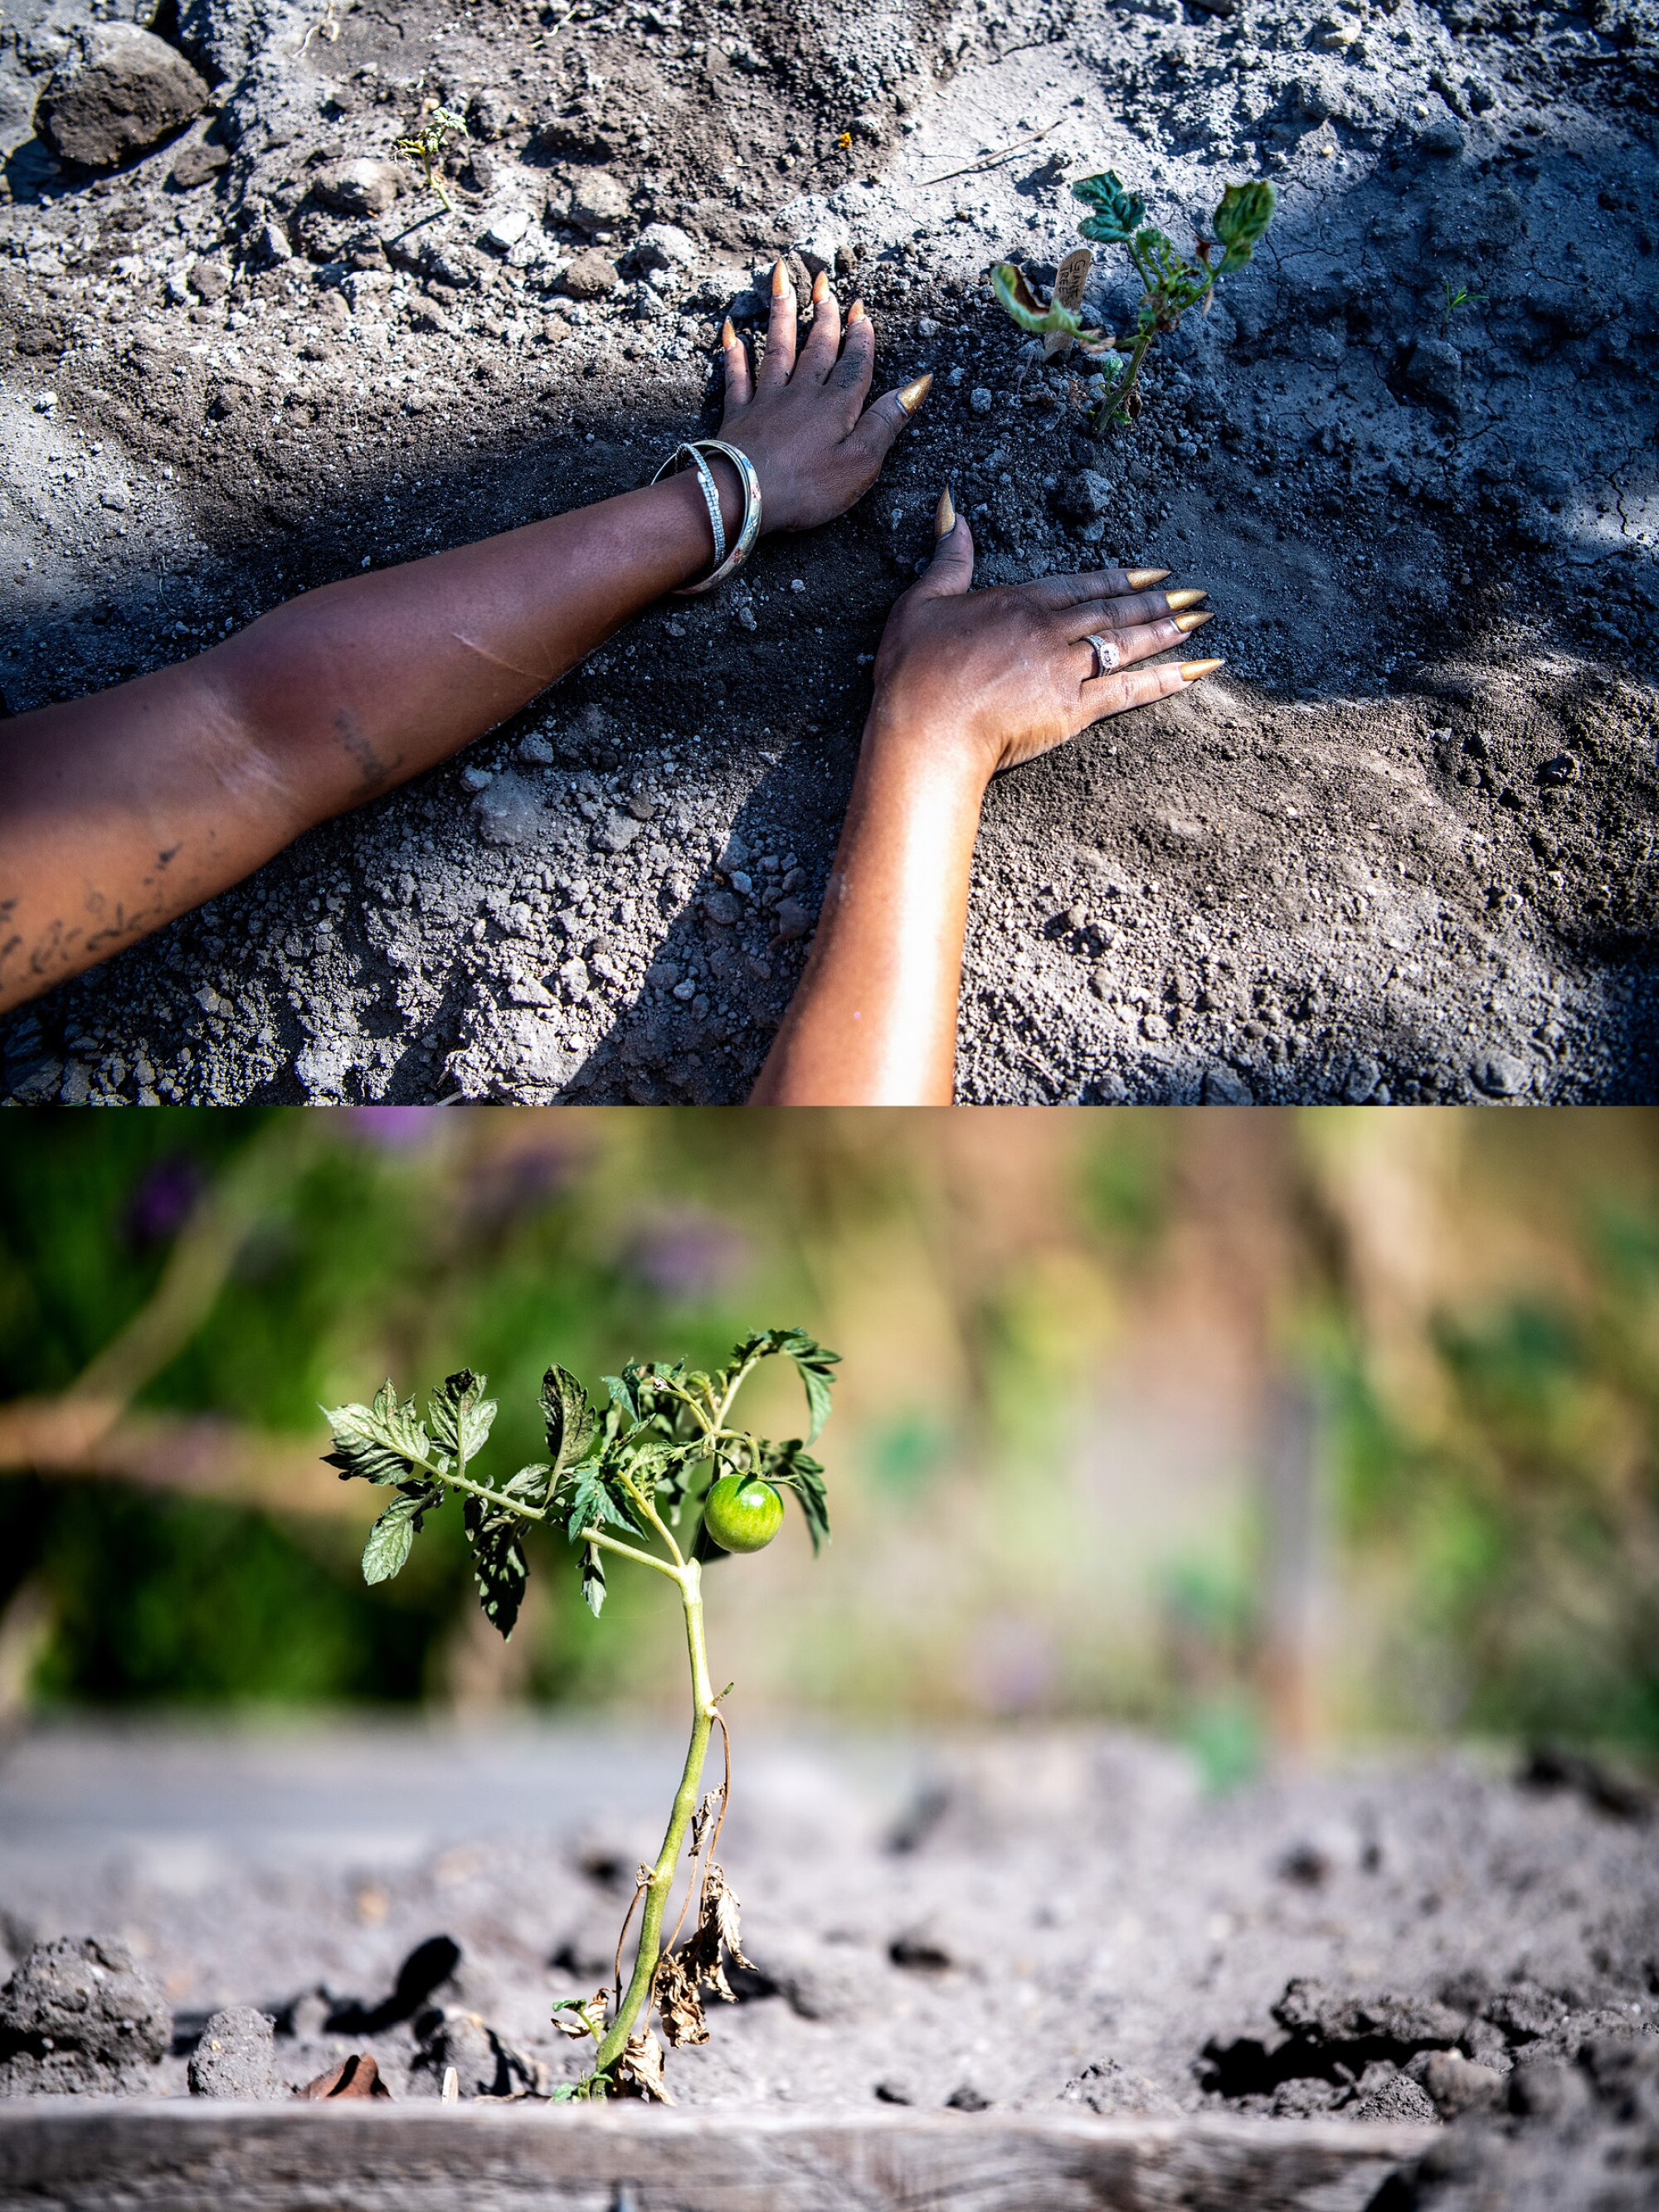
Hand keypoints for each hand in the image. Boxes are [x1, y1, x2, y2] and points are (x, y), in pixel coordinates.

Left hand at [717, 265, 930, 534]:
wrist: (744, 495)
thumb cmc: (806, 487)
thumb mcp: (860, 462)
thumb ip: (885, 422)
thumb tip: (917, 385)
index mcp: (835, 406)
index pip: (854, 365)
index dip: (860, 340)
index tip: (862, 312)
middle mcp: (802, 394)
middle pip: (817, 349)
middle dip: (825, 317)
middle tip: (826, 285)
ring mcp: (767, 401)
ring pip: (778, 350)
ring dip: (782, 316)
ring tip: (783, 283)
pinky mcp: (738, 415)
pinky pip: (736, 377)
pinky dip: (734, 354)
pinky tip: (732, 333)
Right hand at [866, 496, 1222, 782]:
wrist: (926, 726)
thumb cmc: (914, 669)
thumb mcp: (923, 600)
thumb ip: (948, 557)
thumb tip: (952, 508)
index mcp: (1020, 602)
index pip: (1081, 584)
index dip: (1119, 578)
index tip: (1153, 574)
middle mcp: (1051, 630)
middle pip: (1112, 611)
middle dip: (1156, 602)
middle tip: (1193, 596)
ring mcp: (1067, 669)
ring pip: (1126, 644)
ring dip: (1166, 632)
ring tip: (1199, 623)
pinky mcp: (1074, 709)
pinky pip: (1129, 691)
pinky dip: (1165, 681)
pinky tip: (1194, 672)